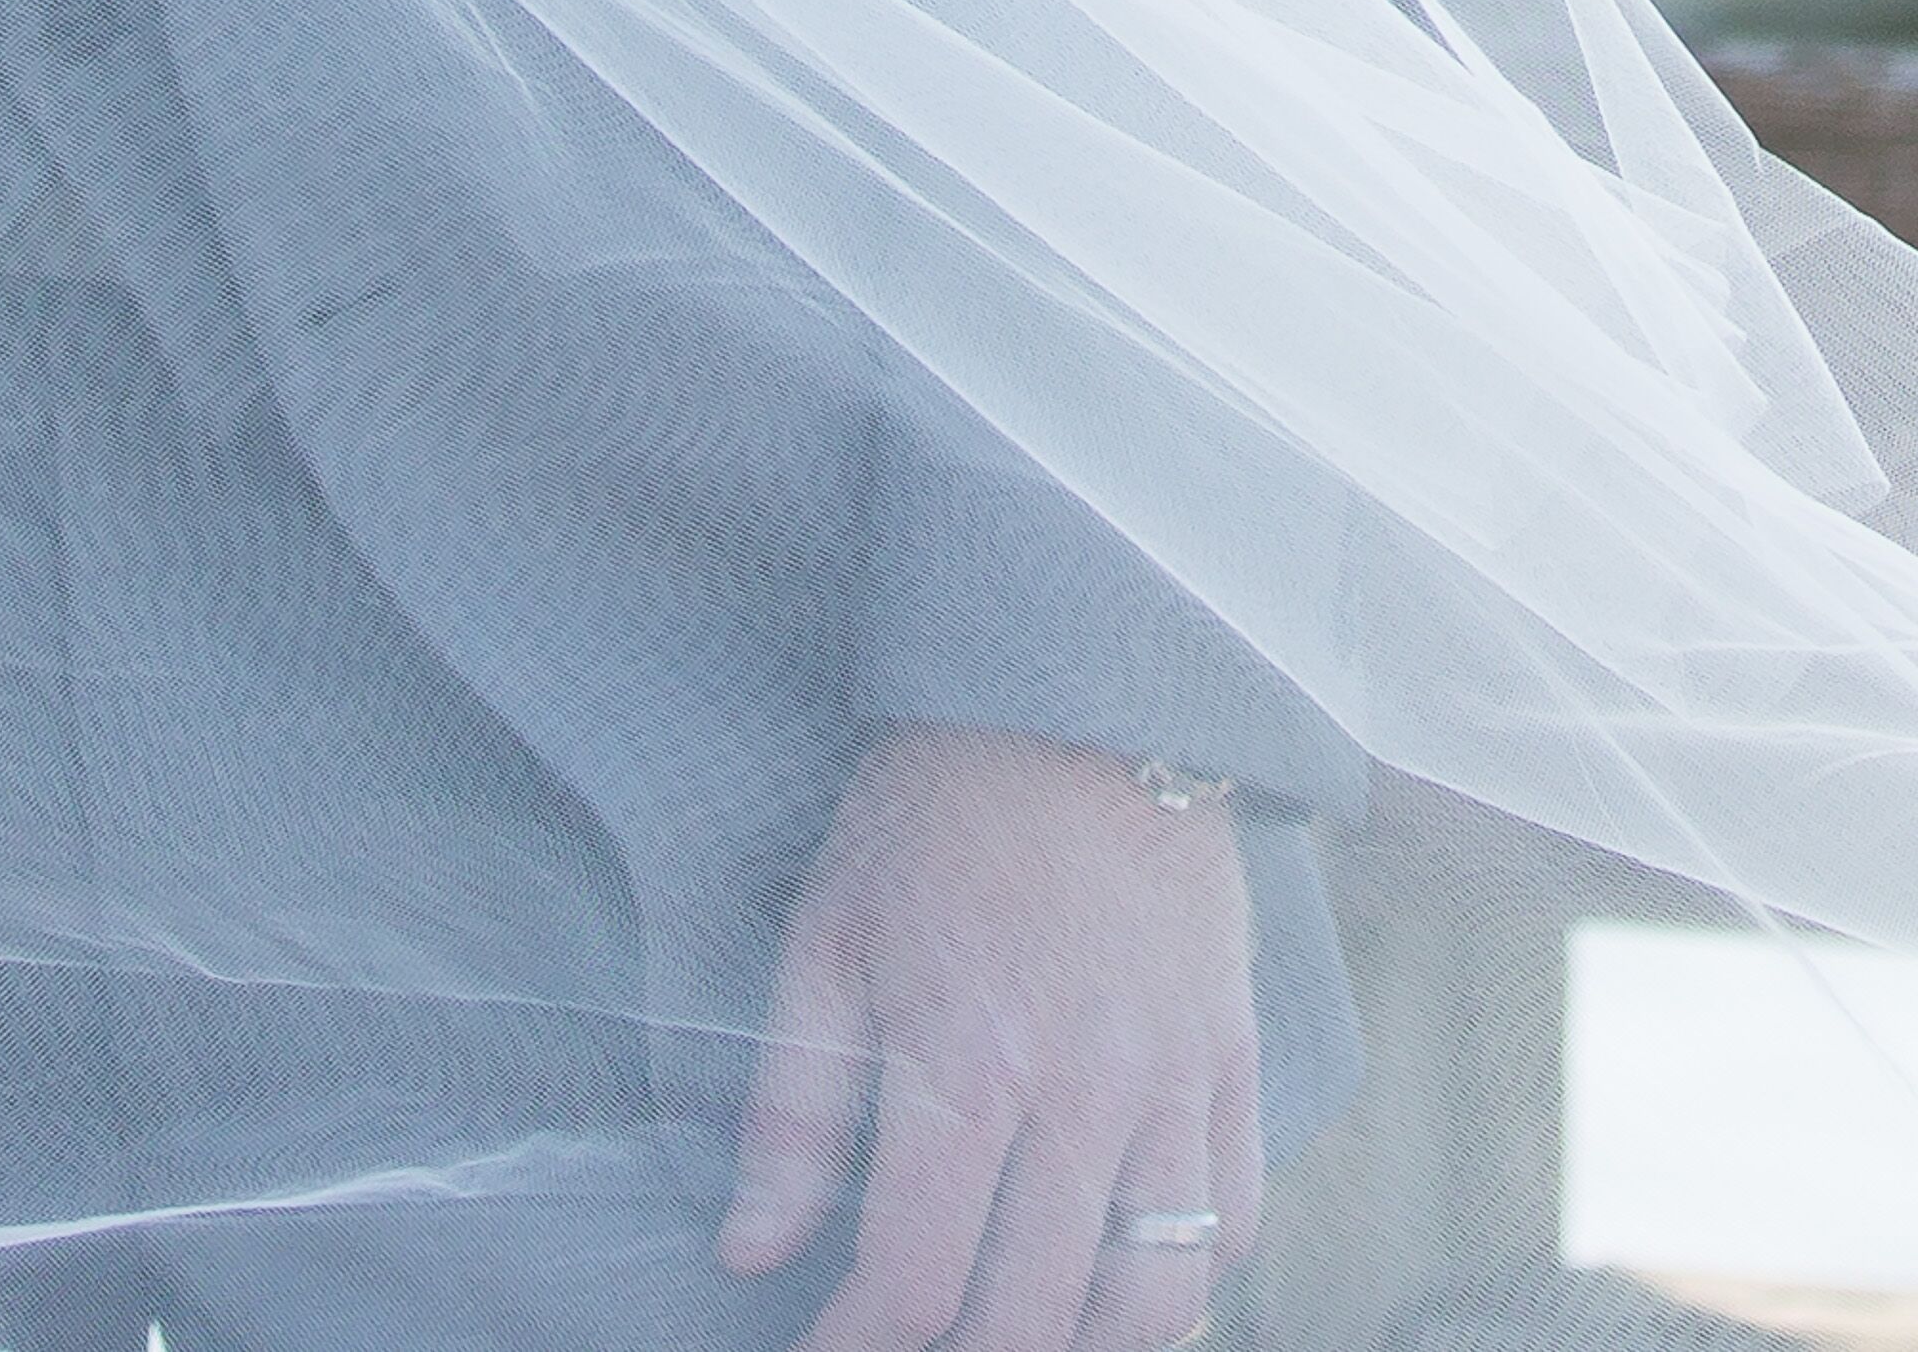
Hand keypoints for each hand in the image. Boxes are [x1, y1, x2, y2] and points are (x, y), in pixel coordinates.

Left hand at [718, 727, 1261, 1351]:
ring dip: (1085, 1343)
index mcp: (963, 1061)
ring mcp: (1171, 1081)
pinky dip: (1187, 1276)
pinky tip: (1124, 1268)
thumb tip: (749, 1248)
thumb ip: (792, 1108)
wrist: (1075, 697)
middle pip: (1032, 1316)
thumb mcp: (826, 937)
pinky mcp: (1234, 1058)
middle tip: (920, 1341)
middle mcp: (1079, 1091)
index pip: (914, 1280)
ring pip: (1154, 1300)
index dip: (857, 1345)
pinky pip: (1233, 1220)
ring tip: (1026, 1329)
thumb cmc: (932, 813)